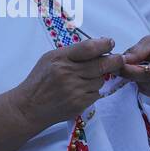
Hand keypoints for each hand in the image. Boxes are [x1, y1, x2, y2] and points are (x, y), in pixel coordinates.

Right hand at [10, 36, 126, 130]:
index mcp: (61, 58)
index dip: (104, 44)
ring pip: (100, 80)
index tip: (110, 43)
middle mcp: (69, 73)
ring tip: (86, 78)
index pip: (89, 48)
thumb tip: (97, 46)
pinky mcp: (79, 104)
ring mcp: (75, 90)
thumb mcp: (50, 58)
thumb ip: (71, 52)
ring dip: (99, 77)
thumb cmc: (39, 80)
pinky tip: (81, 90)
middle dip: (115, 60)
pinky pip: (96, 93)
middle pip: (102, 64)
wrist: (29, 107)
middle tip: (120, 59)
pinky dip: (93, 91)